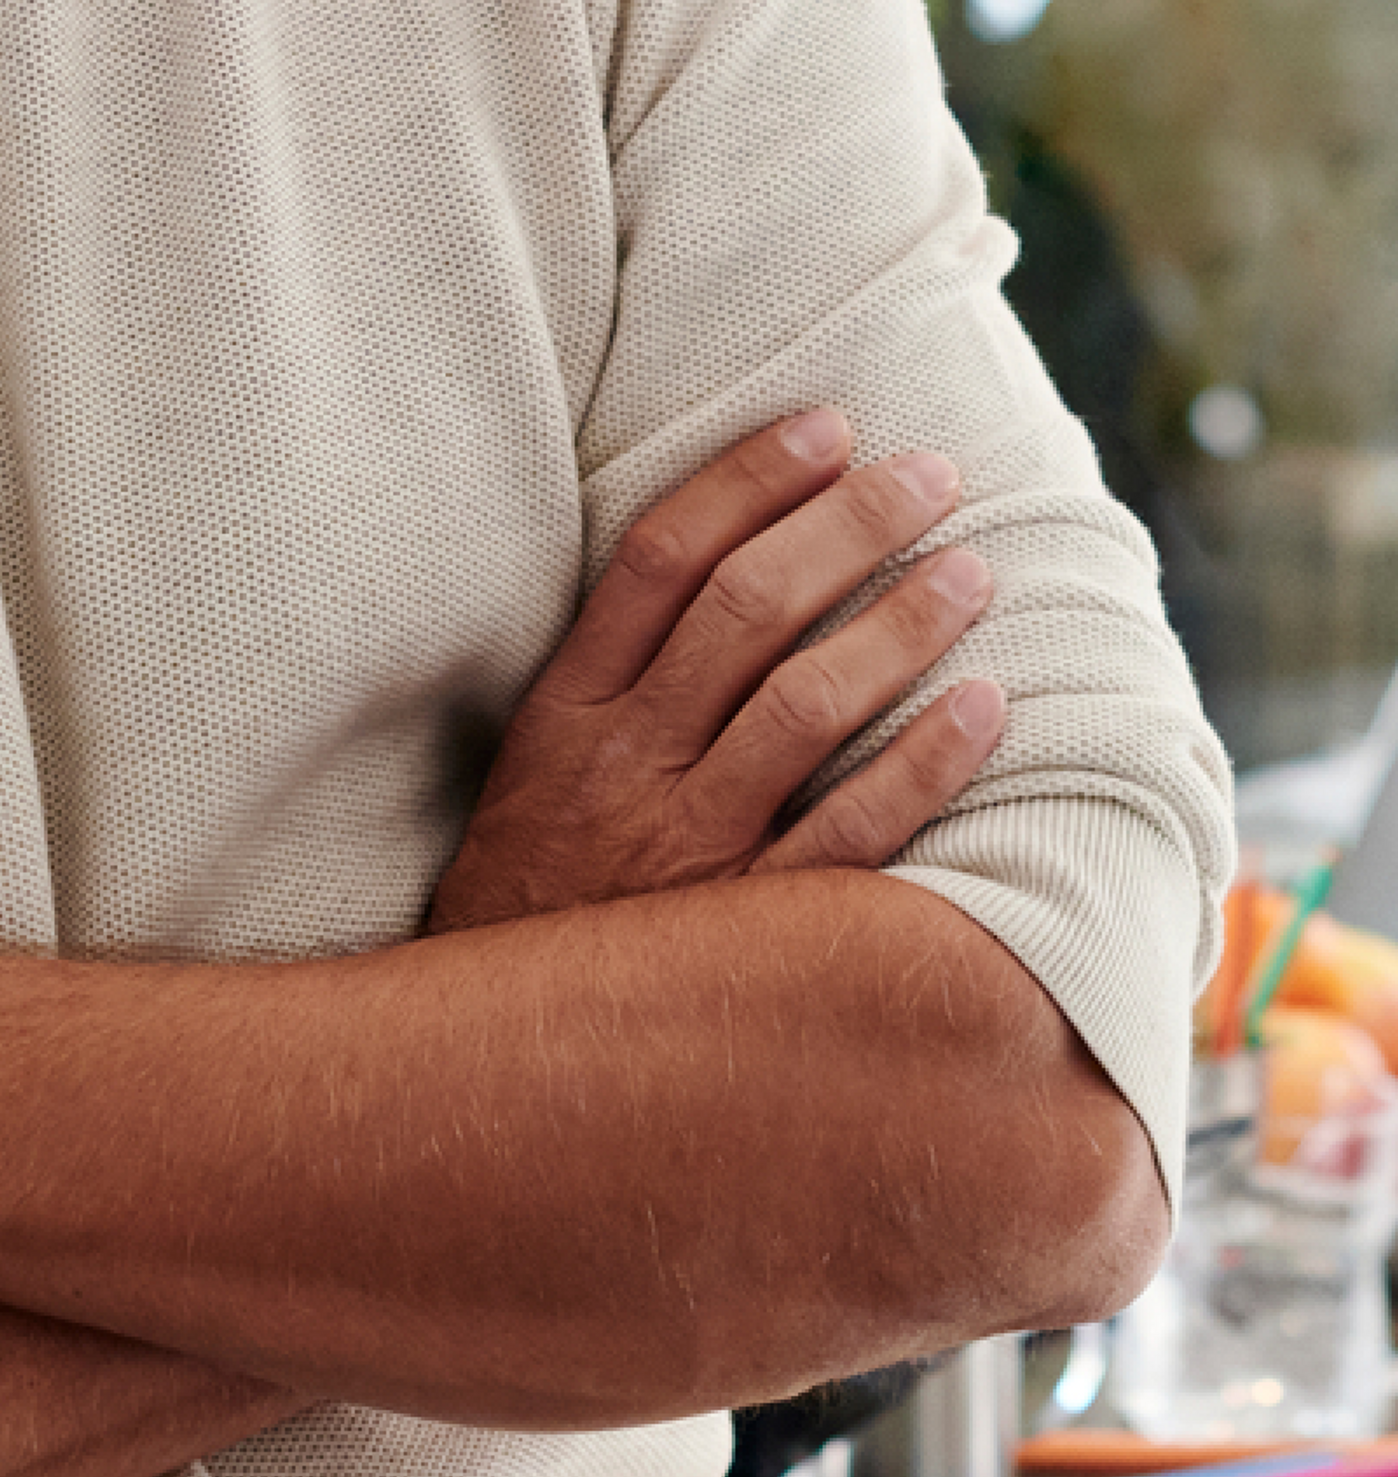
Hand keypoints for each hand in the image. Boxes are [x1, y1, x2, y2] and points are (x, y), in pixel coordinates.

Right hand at [428, 410, 1005, 934]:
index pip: (659, 560)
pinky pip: (850, 834)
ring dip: (899, 625)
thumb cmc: (535, 890)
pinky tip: (986, 710)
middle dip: (846, 527)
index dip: (748, 481)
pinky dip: (923, 766)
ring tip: (972, 570)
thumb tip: (726, 567)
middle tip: (931, 474)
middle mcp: (626, 762)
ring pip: (805, 706)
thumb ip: (616, 680)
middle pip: (744, 611)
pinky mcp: (749, 926)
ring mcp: (688, 844)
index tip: (827, 427)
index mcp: (567, 710)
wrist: (491, 1049)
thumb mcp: (538, 769)